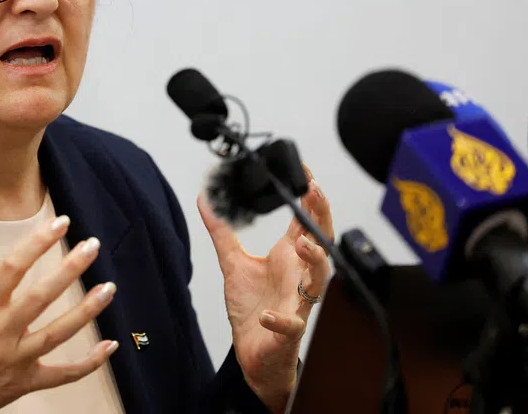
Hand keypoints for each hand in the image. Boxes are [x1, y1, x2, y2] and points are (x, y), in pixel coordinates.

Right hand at [0, 214, 118, 413]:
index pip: (12, 269)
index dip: (36, 244)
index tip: (59, 224)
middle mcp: (1, 332)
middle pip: (41, 297)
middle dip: (70, 270)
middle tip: (92, 247)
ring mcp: (16, 359)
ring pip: (58, 333)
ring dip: (86, 311)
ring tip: (109, 289)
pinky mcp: (25, 382)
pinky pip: (63, 375)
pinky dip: (88, 363)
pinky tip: (109, 346)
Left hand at [198, 166, 333, 412]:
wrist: (253, 355)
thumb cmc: (252, 308)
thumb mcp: (232, 263)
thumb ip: (221, 231)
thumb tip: (206, 200)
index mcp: (288, 258)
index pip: (306, 222)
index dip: (310, 198)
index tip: (305, 172)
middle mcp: (298, 277)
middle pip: (321, 242)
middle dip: (322, 217)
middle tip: (315, 193)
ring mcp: (297, 303)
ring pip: (319, 280)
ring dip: (315, 261)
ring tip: (304, 244)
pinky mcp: (288, 331)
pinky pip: (291, 325)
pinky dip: (281, 319)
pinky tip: (269, 314)